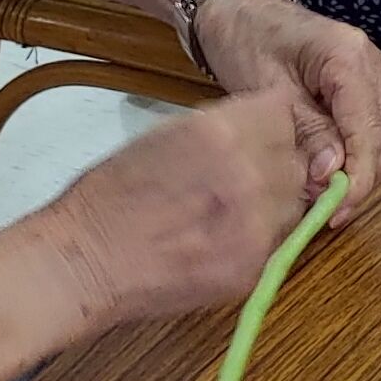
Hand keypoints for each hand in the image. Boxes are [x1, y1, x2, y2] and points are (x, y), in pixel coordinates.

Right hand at [38, 88, 316, 336]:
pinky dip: (260, 237)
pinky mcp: (252, 269)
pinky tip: (224, 235)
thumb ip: (221, 124)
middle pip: (295, 157)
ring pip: (294, 202)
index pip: (282, 111)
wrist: (86, 261)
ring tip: (229, 208)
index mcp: (221, 132)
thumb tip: (257, 123)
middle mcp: (247, 176)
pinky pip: (278, 242)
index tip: (259, 131)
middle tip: (241, 173)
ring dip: (273, 201)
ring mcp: (254, 227)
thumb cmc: (111, 195)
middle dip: (275, 161)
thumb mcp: (165, 133)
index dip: (269, 121)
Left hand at [192, 0, 380, 210]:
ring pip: (376, 143)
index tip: (333, 213)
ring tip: (316, 199)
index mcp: (350, 59)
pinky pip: (361, 134)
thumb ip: (306, 133)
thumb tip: (331, 177)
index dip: (357, 179)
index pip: (369, 133)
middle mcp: (371, 68)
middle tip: (322, 214)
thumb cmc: (244, 39)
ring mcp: (368, 79)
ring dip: (351, 174)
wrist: (234, 8)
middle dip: (357, 182)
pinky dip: (344, 159)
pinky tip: (318, 176)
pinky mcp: (357, 91)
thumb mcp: (268, 91)